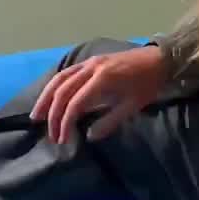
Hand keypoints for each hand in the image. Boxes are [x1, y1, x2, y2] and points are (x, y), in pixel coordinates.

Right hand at [29, 43, 166, 145]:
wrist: (160, 60)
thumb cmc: (147, 85)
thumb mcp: (131, 107)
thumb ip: (109, 122)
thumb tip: (89, 136)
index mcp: (102, 80)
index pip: (74, 104)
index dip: (65, 123)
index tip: (63, 139)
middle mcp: (91, 68)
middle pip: (62, 91)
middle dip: (52, 113)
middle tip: (49, 133)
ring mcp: (90, 62)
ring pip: (60, 78)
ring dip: (46, 96)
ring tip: (37, 114)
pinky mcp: (92, 61)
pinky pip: (67, 72)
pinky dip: (56, 85)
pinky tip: (51, 96)